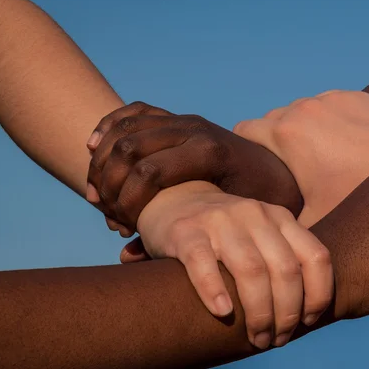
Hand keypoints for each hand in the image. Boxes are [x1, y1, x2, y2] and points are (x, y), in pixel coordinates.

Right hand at [85, 102, 302, 236]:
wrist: (274, 171)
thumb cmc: (254, 204)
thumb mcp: (228, 225)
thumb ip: (183, 240)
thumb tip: (126, 256)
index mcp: (209, 152)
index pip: (148, 172)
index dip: (124, 202)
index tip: (122, 227)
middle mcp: (195, 129)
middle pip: (130, 148)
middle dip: (107, 184)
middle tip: (105, 212)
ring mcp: (186, 119)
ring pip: (127, 128)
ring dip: (102, 160)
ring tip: (95, 193)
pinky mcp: (179, 118)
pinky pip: (135, 111)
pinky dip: (109, 124)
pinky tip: (93, 146)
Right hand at [135, 181, 332, 348]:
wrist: (176, 199)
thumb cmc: (227, 233)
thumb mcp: (263, 234)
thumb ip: (284, 258)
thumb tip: (308, 314)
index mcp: (280, 217)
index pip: (315, 256)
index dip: (318, 294)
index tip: (309, 321)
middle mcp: (255, 214)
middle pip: (285, 269)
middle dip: (287, 312)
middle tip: (277, 339)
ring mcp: (220, 220)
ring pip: (251, 269)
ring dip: (259, 312)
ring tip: (257, 338)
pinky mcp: (186, 231)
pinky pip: (203, 262)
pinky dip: (214, 290)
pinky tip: (222, 312)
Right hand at [234, 90, 368, 225]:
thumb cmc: (359, 208)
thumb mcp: (310, 222)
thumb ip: (275, 223)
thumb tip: (253, 233)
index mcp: (286, 133)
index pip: (243, 131)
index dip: (246, 152)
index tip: (258, 171)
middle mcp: (305, 107)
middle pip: (272, 120)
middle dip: (276, 142)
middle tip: (290, 171)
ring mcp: (333, 97)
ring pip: (301, 110)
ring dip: (303, 130)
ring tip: (318, 159)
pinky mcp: (358, 96)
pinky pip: (329, 105)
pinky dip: (329, 121)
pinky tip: (344, 147)